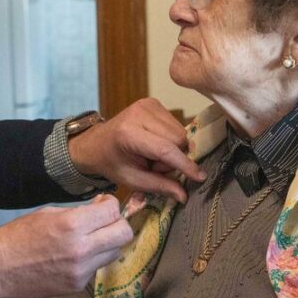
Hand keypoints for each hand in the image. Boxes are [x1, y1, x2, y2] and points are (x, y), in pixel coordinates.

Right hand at [0, 194, 130, 297]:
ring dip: (107, 243)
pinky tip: (72, 256)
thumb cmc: (17, 236)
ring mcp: (81, 271)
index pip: (113, 212)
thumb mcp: (47, 213)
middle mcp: (81, 249)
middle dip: (118, 224)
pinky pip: (96, 268)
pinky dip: (90, 260)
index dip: (111, 205)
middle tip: (105, 222)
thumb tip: (101, 209)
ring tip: (88, 240)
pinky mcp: (77, 286)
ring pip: (114, 253)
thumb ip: (78, 212)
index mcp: (72, 225)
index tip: (103, 205)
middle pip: (124, 235)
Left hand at [67, 98, 205, 202]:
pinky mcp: (153, 102)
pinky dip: (170, 139)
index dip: (184, 164)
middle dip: (173, 159)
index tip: (200, 177)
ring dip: (173, 150)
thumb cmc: (113, 163)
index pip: (165, 149)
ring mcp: (147, 104)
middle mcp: (139, 113)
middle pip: (178, 139)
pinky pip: (176, 125)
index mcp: (128, 133)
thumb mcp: (132, 180)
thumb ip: (158, 186)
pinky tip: (154, 144)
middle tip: (154, 167)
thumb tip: (184, 196)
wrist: (96, 143)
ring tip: (151, 156)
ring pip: (181, 132)